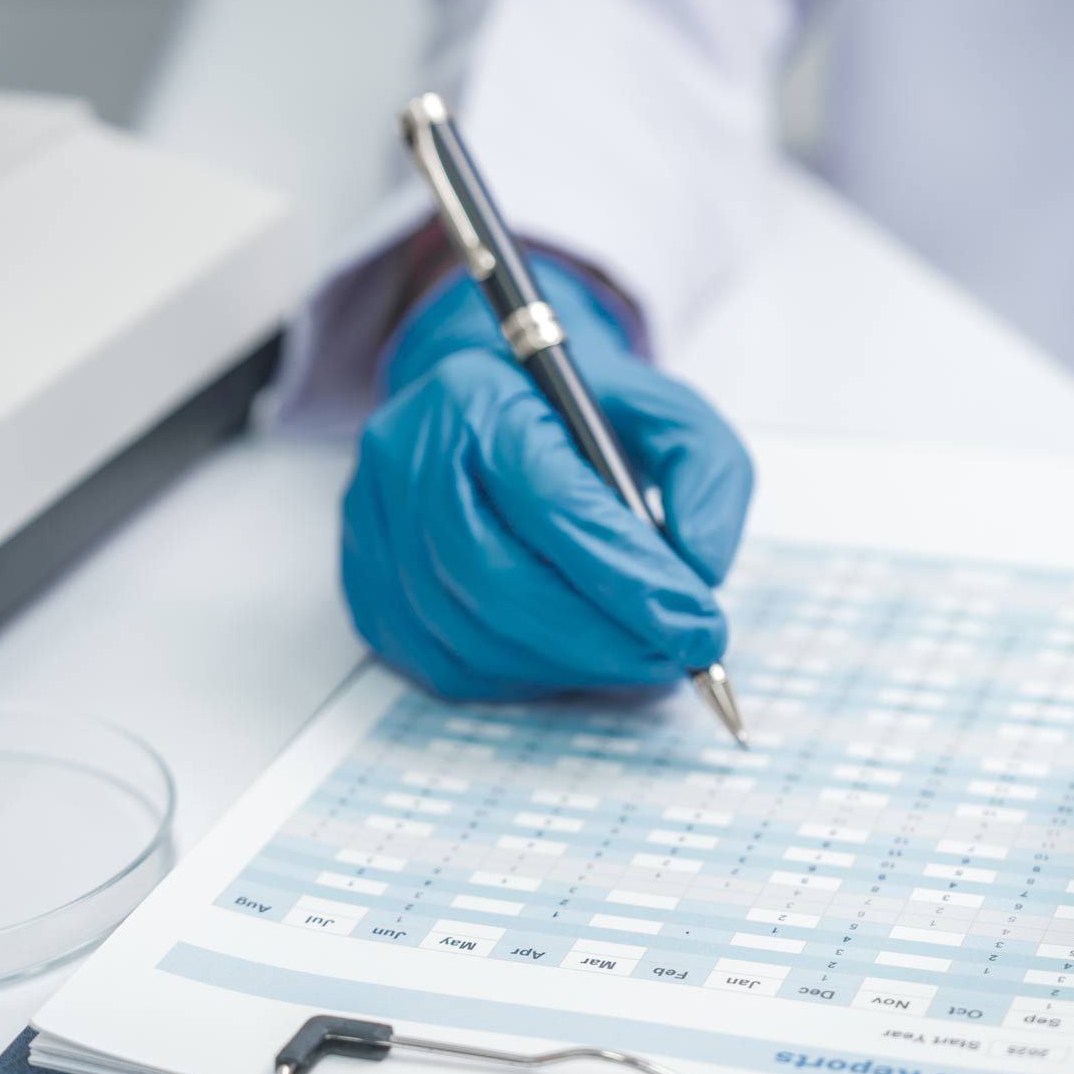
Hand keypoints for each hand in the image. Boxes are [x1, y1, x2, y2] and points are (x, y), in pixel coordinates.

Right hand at [341, 257, 752, 698]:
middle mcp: (406, 458)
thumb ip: (706, 474)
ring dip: (572, 665)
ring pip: (473, 635)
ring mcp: (374, 528)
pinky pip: (447, 664)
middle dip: (603, 638)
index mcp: (476, 397)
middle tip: (677, 657)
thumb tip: (701, 567)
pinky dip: (525, 676)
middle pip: (501, 582)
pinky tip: (575, 657)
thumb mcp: (666, 412)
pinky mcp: (366, 588)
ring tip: (640, 657)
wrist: (491, 401)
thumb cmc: (581, 414)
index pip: (551, 506)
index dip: (629, 579)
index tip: (700, 628)